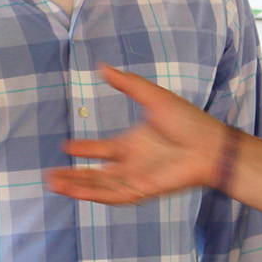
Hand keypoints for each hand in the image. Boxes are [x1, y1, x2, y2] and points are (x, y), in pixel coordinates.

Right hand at [45, 64, 232, 203]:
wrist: (210, 145)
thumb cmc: (187, 121)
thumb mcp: (152, 96)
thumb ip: (127, 84)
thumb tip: (102, 67)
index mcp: (132, 144)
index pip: (101, 150)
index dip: (84, 149)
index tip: (65, 146)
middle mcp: (131, 163)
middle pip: (95, 172)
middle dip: (73, 174)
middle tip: (50, 175)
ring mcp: (135, 178)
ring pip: (98, 185)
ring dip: (76, 186)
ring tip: (52, 184)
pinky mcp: (141, 190)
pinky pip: (111, 195)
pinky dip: (92, 195)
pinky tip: (74, 192)